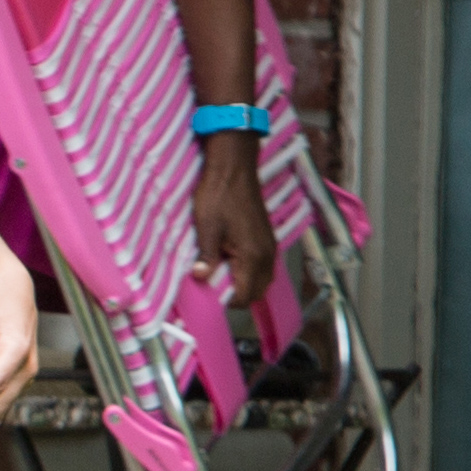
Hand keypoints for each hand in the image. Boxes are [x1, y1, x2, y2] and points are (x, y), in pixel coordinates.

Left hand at [191, 140, 278, 313]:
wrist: (233, 168)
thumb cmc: (219, 194)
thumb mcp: (207, 229)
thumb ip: (207, 258)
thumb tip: (201, 278)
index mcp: (253, 255)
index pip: (246, 295)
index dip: (227, 302)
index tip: (209, 298)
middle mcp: (267, 254)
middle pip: (257, 291)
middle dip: (237, 295)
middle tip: (213, 288)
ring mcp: (269, 245)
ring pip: (261, 279)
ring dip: (243, 283)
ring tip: (219, 275)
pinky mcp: (265, 237)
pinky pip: (262, 265)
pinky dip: (248, 271)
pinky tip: (228, 261)